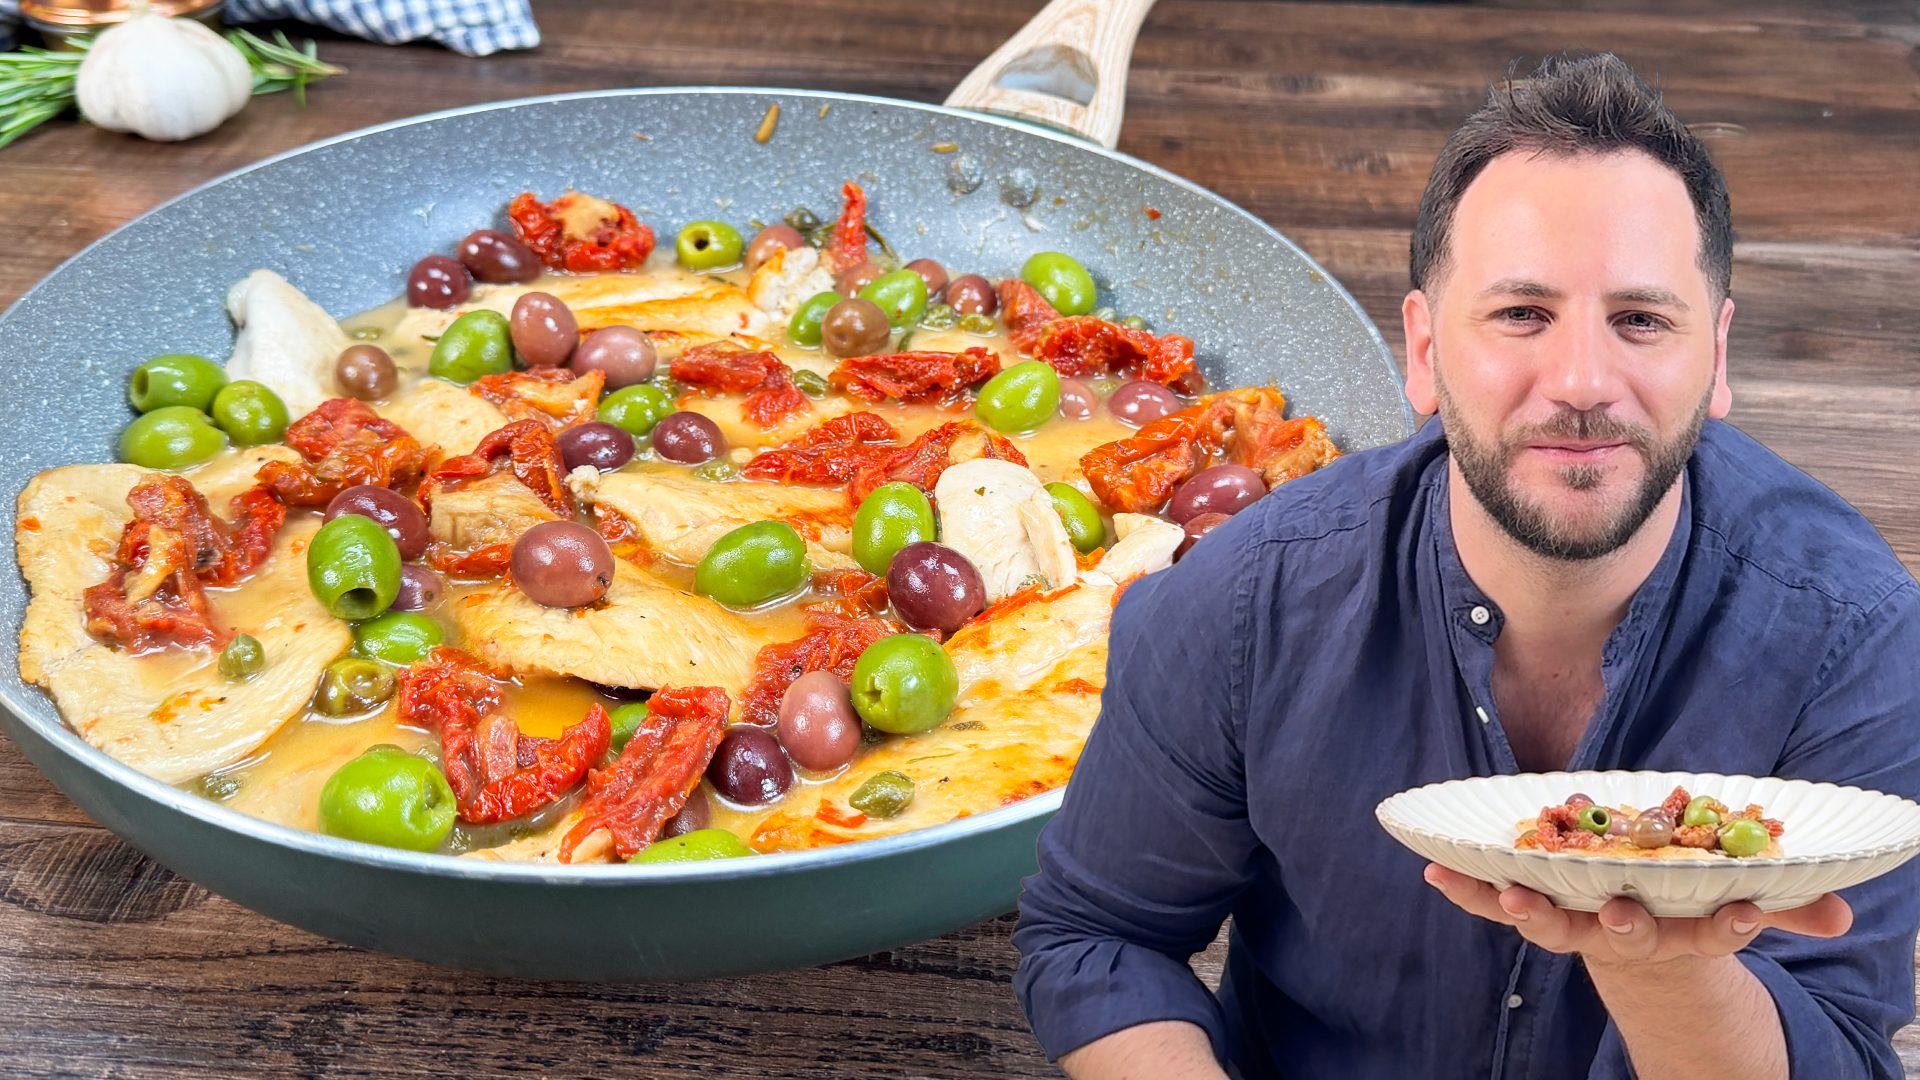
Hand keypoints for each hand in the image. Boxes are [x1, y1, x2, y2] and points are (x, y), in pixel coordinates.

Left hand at [1422, 863, 1852, 965]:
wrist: (1641, 950)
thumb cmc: (1689, 912)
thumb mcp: (1735, 912)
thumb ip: (1783, 910)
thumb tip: (1836, 914)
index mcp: (1682, 933)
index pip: (1711, 934)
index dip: (1726, 927)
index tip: (1738, 915)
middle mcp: (1626, 935)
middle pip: (1623, 935)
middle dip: (1621, 924)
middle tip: (1621, 912)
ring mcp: (1577, 926)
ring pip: (1553, 924)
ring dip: (1529, 910)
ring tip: (1506, 893)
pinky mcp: (1537, 910)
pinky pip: (1496, 903)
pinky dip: (1466, 890)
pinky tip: (1433, 868)